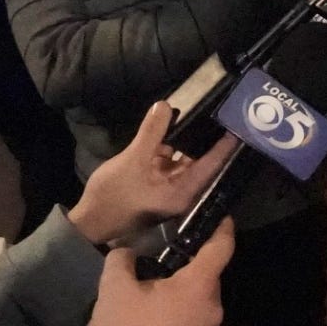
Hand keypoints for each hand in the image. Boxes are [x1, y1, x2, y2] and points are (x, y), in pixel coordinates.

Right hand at [68, 102, 235, 245]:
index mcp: (184, 191)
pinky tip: (173, 124)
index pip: (212, 164)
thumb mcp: (133, 160)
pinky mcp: (157, 183)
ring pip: (184, 159)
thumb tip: (166, 105)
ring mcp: (169, 187)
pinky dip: (171, 146)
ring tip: (200, 111)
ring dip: (188, 139)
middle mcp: (182, 191)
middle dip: (207, 137)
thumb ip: (152, 132)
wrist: (89, 221)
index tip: (237, 124)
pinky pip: (170, 161)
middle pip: (201, 160)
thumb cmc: (113, 196)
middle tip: (219, 111)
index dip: (225, 144)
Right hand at [90, 218, 232, 325]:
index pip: (222, 247)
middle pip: (207, 276)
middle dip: (189, 265)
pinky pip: (193, 322)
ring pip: (199, 301)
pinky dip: (179, 314)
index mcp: (200, 286)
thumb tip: (127, 252)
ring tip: (152, 289)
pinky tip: (153, 318)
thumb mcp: (114, 287)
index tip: (221, 215)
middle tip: (164, 256)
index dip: (222, 228)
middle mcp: (214, 308)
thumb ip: (122, 259)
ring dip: (181, 292)